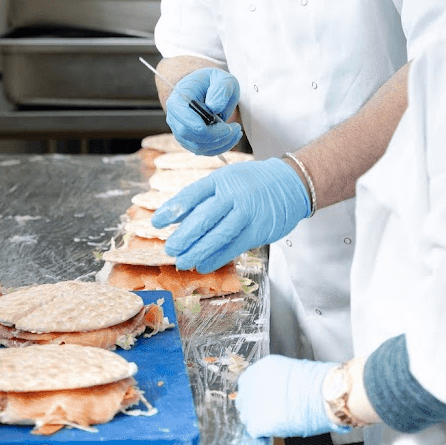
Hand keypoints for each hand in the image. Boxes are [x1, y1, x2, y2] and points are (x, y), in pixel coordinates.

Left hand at [151, 157, 309, 271]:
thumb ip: (203, 197)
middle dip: (184, 235)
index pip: (192, 194)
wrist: (289, 183)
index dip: (172, 209)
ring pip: (218, 234)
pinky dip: (217, 257)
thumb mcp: (227, 180)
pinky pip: (234, 246)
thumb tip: (175, 216)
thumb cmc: (252, 183)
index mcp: (220, 180)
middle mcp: (232, 194)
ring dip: (198, 250)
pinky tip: (204, 264)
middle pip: (203, 217)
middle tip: (170, 249)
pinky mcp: (258, 229)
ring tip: (183, 262)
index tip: (155, 222)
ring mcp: (246, 212)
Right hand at [165, 68, 242, 155]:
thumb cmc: (212, 82)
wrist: (205, 87)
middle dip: (216, 137)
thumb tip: (214, 106)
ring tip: (236, 131)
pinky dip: (219, 147)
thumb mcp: (222, 78)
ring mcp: (181, 131)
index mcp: (178, 101)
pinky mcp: (190, 139)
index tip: (226, 126)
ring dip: (220, 143)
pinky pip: (203, 150)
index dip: (204, 129)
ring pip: (198, 147)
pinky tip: (231, 136)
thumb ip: (220, 89)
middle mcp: (175, 118)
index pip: (185, 122)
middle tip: (234, 129)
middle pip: (191, 137)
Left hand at [237, 356, 349, 438]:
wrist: (322, 393)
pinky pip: (254, 431)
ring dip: (257, 420)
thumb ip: (277, 380)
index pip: (248, 382)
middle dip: (253, 407)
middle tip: (266, 413)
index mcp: (263, 367)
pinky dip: (263, 433)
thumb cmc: (316, 382)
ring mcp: (253, 403)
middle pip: (244, 399)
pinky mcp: (258, 422)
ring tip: (273, 423)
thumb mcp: (291, 371)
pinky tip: (274, 430)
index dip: (255, 393)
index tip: (260, 400)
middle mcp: (254, 382)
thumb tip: (276, 391)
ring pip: (246, 416)